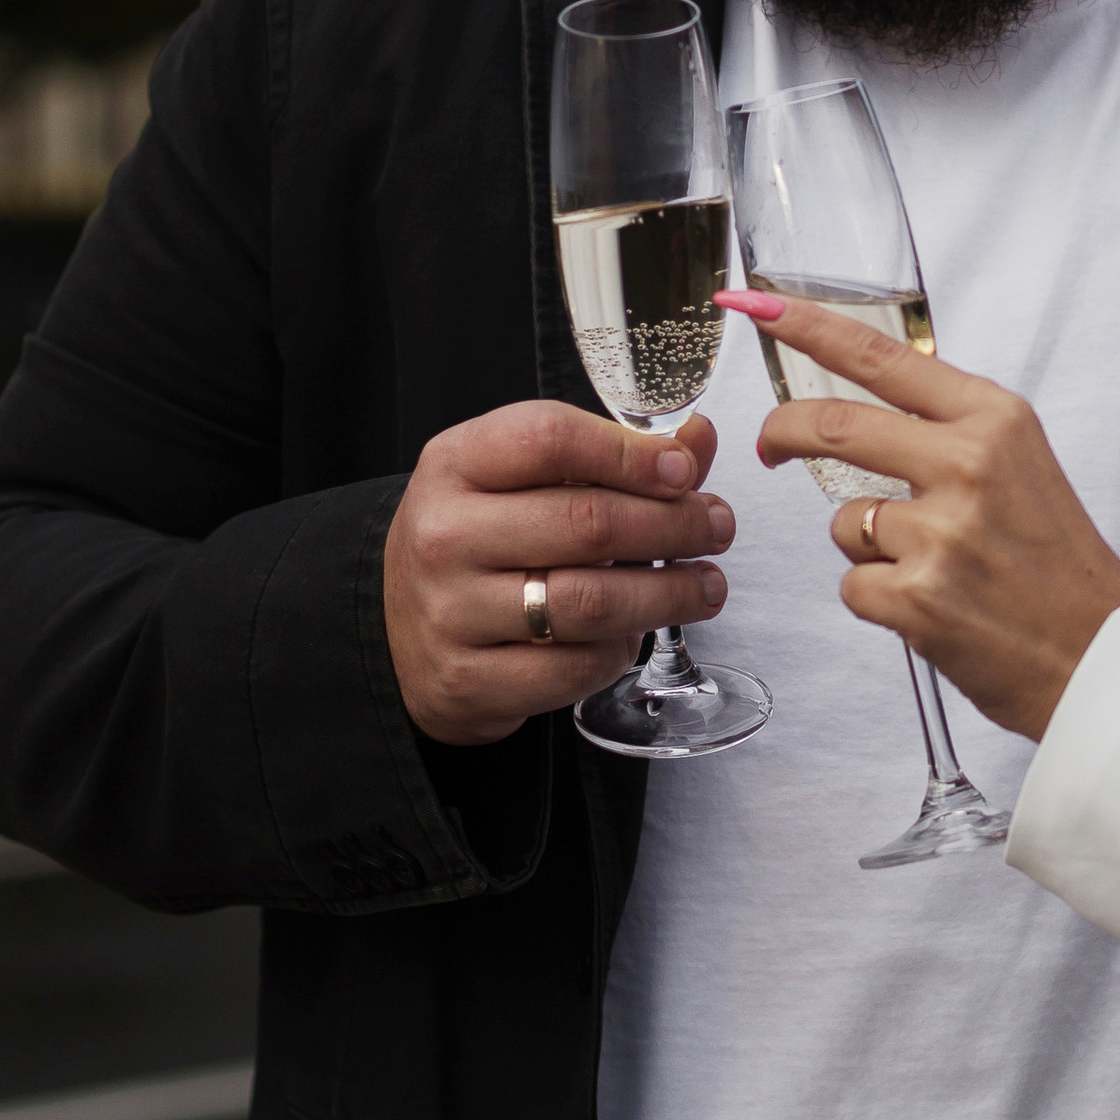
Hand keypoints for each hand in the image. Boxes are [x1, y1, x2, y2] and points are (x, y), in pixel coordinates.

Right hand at [384, 400, 732, 747]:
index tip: (684, 470)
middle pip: (587, 524)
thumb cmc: (480, 541)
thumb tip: (697, 438)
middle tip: (716, 527)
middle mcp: (444, 535)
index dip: (631, 453)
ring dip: (669, 594)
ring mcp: (451, 613)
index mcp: (455, 464)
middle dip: (674, 526)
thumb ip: (612, 455)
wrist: (403, 633)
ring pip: (591, 602)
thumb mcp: (522, 479)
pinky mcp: (470, 681)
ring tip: (706, 586)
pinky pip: (574, 668)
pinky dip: (620, 652)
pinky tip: (635, 633)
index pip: (551, 439)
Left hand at [734, 292, 1119, 741]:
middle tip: (770, 446)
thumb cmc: (1058, 566)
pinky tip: (933, 608)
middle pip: (833, 425)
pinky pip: (853, 583)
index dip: (808, 327)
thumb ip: (952, 430)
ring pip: (845, 519)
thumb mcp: (1023, 465)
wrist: (1097, 657)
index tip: (759, 307)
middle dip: (783, 432)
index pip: (882, 357)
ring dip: (867, 545)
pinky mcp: (914, 595)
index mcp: (995, 420)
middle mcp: (967, 464)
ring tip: (933, 569)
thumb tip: (871, 405)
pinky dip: (879, 599)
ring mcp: (939, 531)